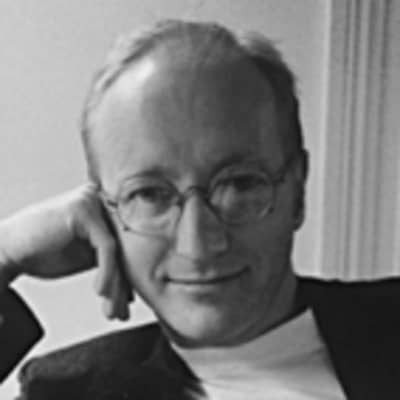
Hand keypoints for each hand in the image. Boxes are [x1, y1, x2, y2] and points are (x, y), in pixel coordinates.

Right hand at [0, 184, 131, 319]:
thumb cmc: (41, 252)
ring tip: (111, 311)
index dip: (126, 278)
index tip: (126, 305)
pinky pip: (106, 247)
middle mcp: (102, 201)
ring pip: (117, 250)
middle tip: (120, 314)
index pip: (124, 246)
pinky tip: (100, 292)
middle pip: (122, 248)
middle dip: (122, 285)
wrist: (5, 249)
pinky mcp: (84, 210)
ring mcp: (93, 202)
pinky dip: (107, 272)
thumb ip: (109, 264)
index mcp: (104, 209)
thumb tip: (132, 290)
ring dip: (115, 285)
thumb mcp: (84, 258)